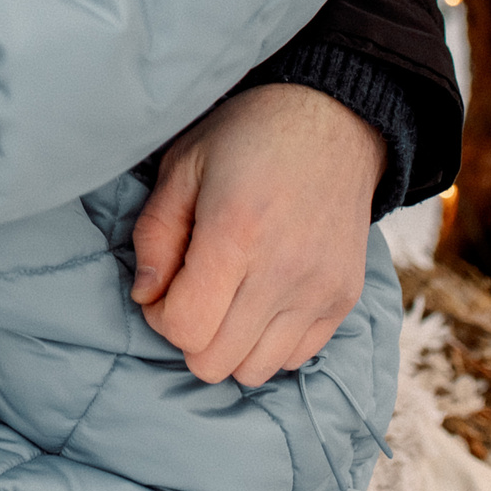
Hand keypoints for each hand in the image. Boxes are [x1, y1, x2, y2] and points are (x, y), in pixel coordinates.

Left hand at [129, 84, 384, 385]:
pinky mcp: (344, 298)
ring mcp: (320, 289)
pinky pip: (295, 357)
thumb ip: (154, 234)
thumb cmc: (247, 136)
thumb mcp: (183, 164)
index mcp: (236, 231)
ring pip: (255, 370)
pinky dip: (268, 342)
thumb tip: (146, 297)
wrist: (333, 120)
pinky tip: (260, 298)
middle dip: (189, 335)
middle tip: (190, 291)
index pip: (186, 328)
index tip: (163, 286)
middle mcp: (284, 269)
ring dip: (228, 344)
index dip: (159, 316)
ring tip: (226, 297)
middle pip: (216, 362)